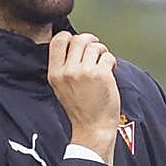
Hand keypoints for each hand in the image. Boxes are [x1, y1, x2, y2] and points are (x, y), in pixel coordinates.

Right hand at [48, 31, 119, 165]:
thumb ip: (63, 65)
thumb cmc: (80, 108)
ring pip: (95, 46)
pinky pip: (108, 56)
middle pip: (79, 39)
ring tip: (102, 64)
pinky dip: (111, 62)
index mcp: (55, 73)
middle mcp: (68, 71)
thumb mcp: (60, 87)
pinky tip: (108, 72)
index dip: (70, 38)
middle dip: (90, 42)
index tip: (78, 44)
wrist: (92, 127)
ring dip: (101, 52)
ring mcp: (85, 72)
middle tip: (95, 51)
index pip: (58, 40)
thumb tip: (74, 43)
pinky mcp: (101, 75)